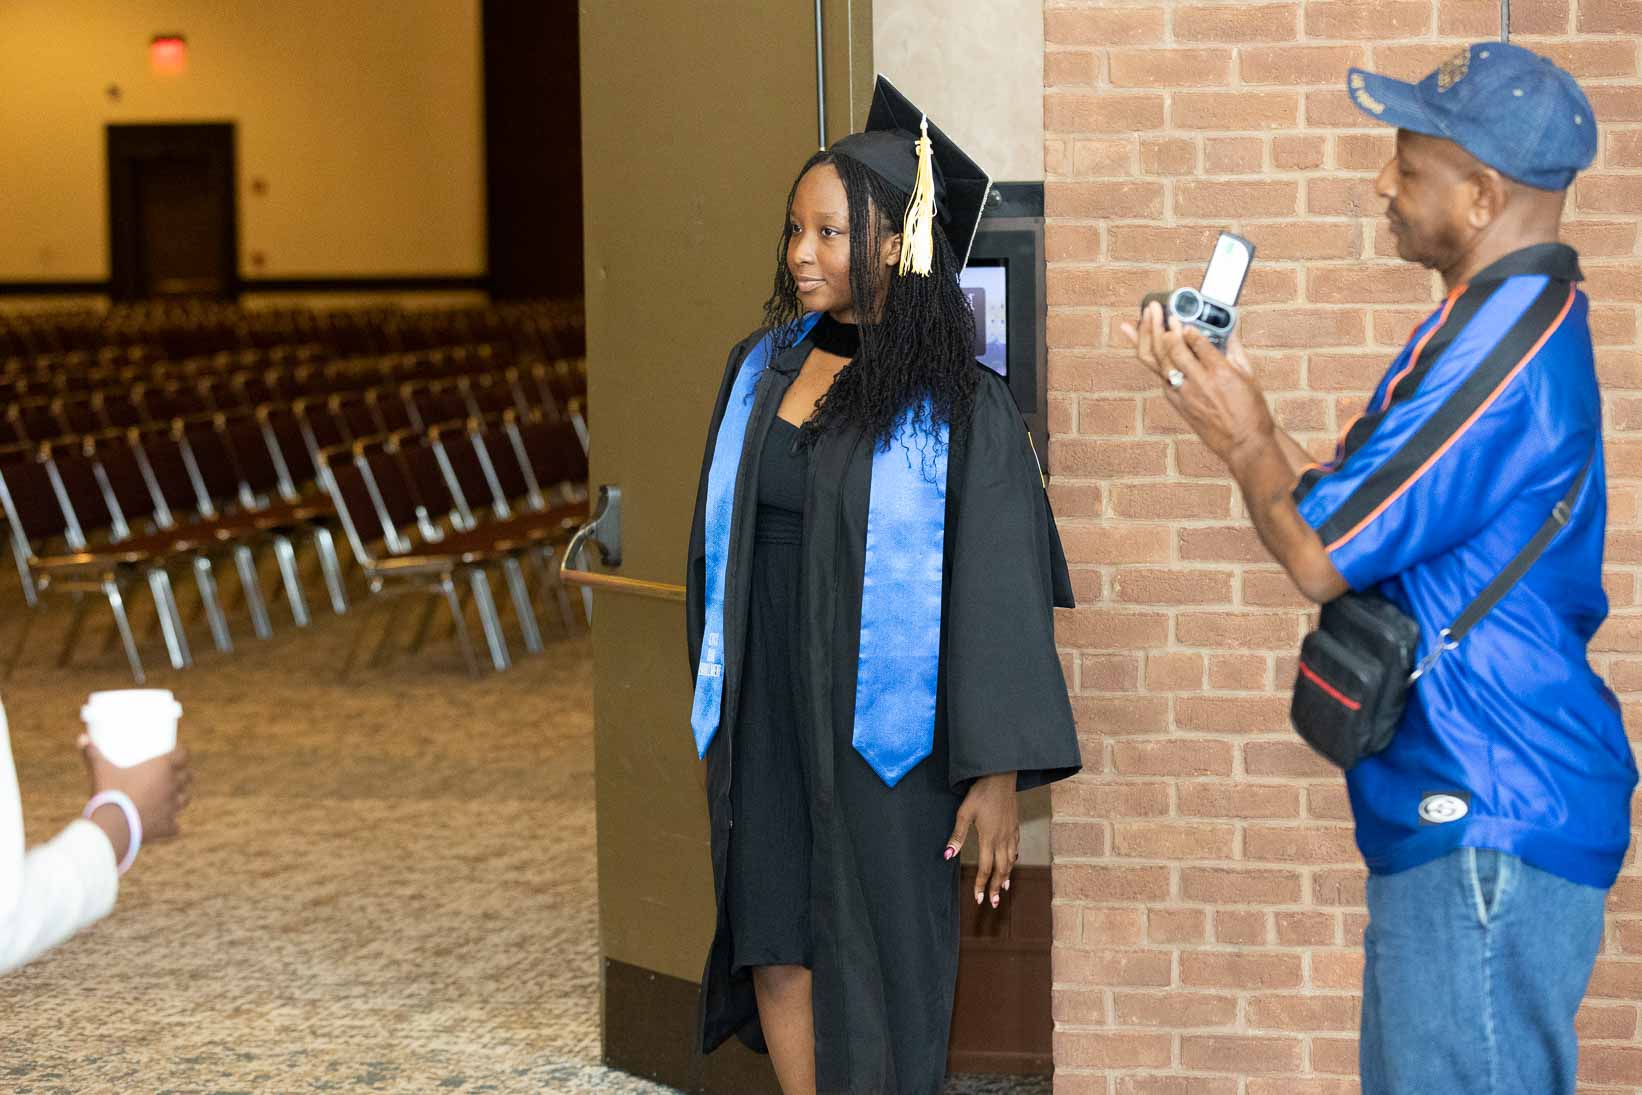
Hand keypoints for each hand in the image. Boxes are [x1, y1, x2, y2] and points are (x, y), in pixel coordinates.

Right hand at [81, 739, 192, 848]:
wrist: (113, 824)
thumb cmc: (110, 792)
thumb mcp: (100, 770)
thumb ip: (93, 754)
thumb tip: (82, 738)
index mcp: (163, 768)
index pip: (183, 755)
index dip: (182, 753)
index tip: (176, 752)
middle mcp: (172, 786)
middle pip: (187, 777)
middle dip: (183, 775)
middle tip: (174, 774)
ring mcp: (172, 807)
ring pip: (184, 799)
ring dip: (180, 797)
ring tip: (172, 796)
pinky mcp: (168, 825)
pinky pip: (175, 825)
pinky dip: (171, 824)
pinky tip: (166, 824)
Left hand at [944, 773, 1017, 908]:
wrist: (1000, 776)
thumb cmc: (980, 793)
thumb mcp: (964, 813)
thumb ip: (957, 836)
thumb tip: (947, 856)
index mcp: (988, 838)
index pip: (985, 868)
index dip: (981, 884)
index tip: (979, 899)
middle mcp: (1002, 839)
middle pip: (1001, 869)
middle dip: (997, 887)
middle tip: (994, 903)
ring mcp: (1011, 833)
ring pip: (1011, 861)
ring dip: (1007, 876)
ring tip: (1005, 888)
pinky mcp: (1015, 826)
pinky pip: (1015, 848)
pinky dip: (1013, 860)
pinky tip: (1012, 862)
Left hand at [1121, 303, 1275, 466]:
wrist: (1243, 444)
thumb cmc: (1250, 410)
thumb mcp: (1248, 375)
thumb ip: (1235, 348)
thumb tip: (1228, 326)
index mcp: (1221, 372)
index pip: (1197, 342)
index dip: (1185, 327)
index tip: (1181, 316)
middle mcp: (1199, 382)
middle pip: (1172, 349)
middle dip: (1162, 325)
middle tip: (1156, 308)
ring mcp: (1184, 393)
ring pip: (1158, 360)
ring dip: (1149, 335)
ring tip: (1144, 316)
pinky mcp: (1176, 402)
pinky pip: (1157, 374)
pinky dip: (1147, 354)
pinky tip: (1138, 338)